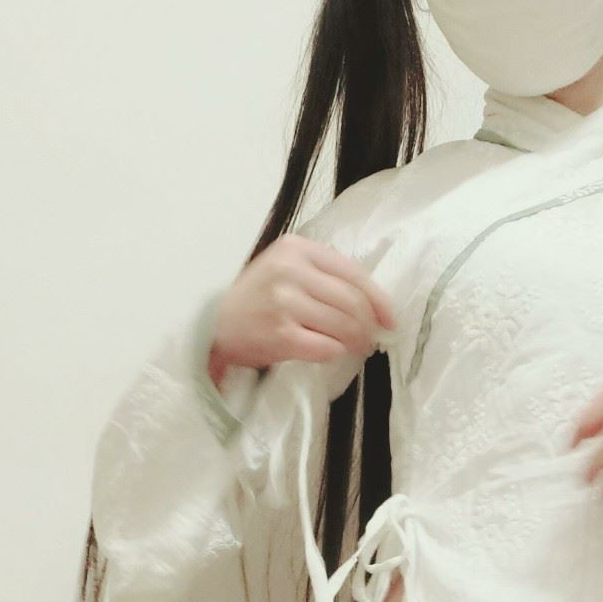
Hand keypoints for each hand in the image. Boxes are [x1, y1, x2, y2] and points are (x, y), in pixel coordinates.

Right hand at [212, 233, 396, 376]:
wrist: (212, 325)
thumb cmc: (254, 299)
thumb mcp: (284, 269)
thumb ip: (322, 276)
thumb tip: (372, 304)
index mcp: (296, 249)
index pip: (353, 272)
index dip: (378, 299)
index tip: (390, 318)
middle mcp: (290, 271)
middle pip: (352, 301)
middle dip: (368, 325)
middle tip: (371, 338)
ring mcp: (284, 303)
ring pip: (343, 325)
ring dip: (356, 341)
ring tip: (356, 347)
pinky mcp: (280, 335)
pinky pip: (326, 347)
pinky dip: (336, 352)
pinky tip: (333, 353)